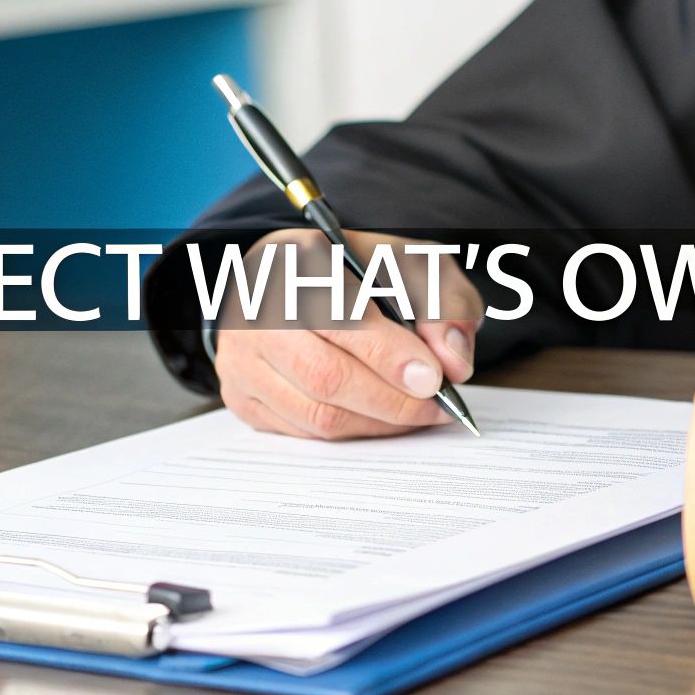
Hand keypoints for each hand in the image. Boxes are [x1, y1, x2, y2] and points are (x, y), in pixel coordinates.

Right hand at [214, 229, 483, 439]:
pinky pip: (303, 433)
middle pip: (324, 376)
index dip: (390, 356)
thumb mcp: (412, 266)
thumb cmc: (358, 272)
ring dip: (378, 423)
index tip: (433, 378)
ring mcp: (241, 358)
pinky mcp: (242, 395)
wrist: (298, 280)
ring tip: (418, 413)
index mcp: (294, 261)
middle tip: (436, 406)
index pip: (339, 317)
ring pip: (316, 414)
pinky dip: (353, 432)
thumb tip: (453, 362)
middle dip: (393, 401)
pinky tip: (382, 417)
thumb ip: (442, 303)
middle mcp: (254, 311)